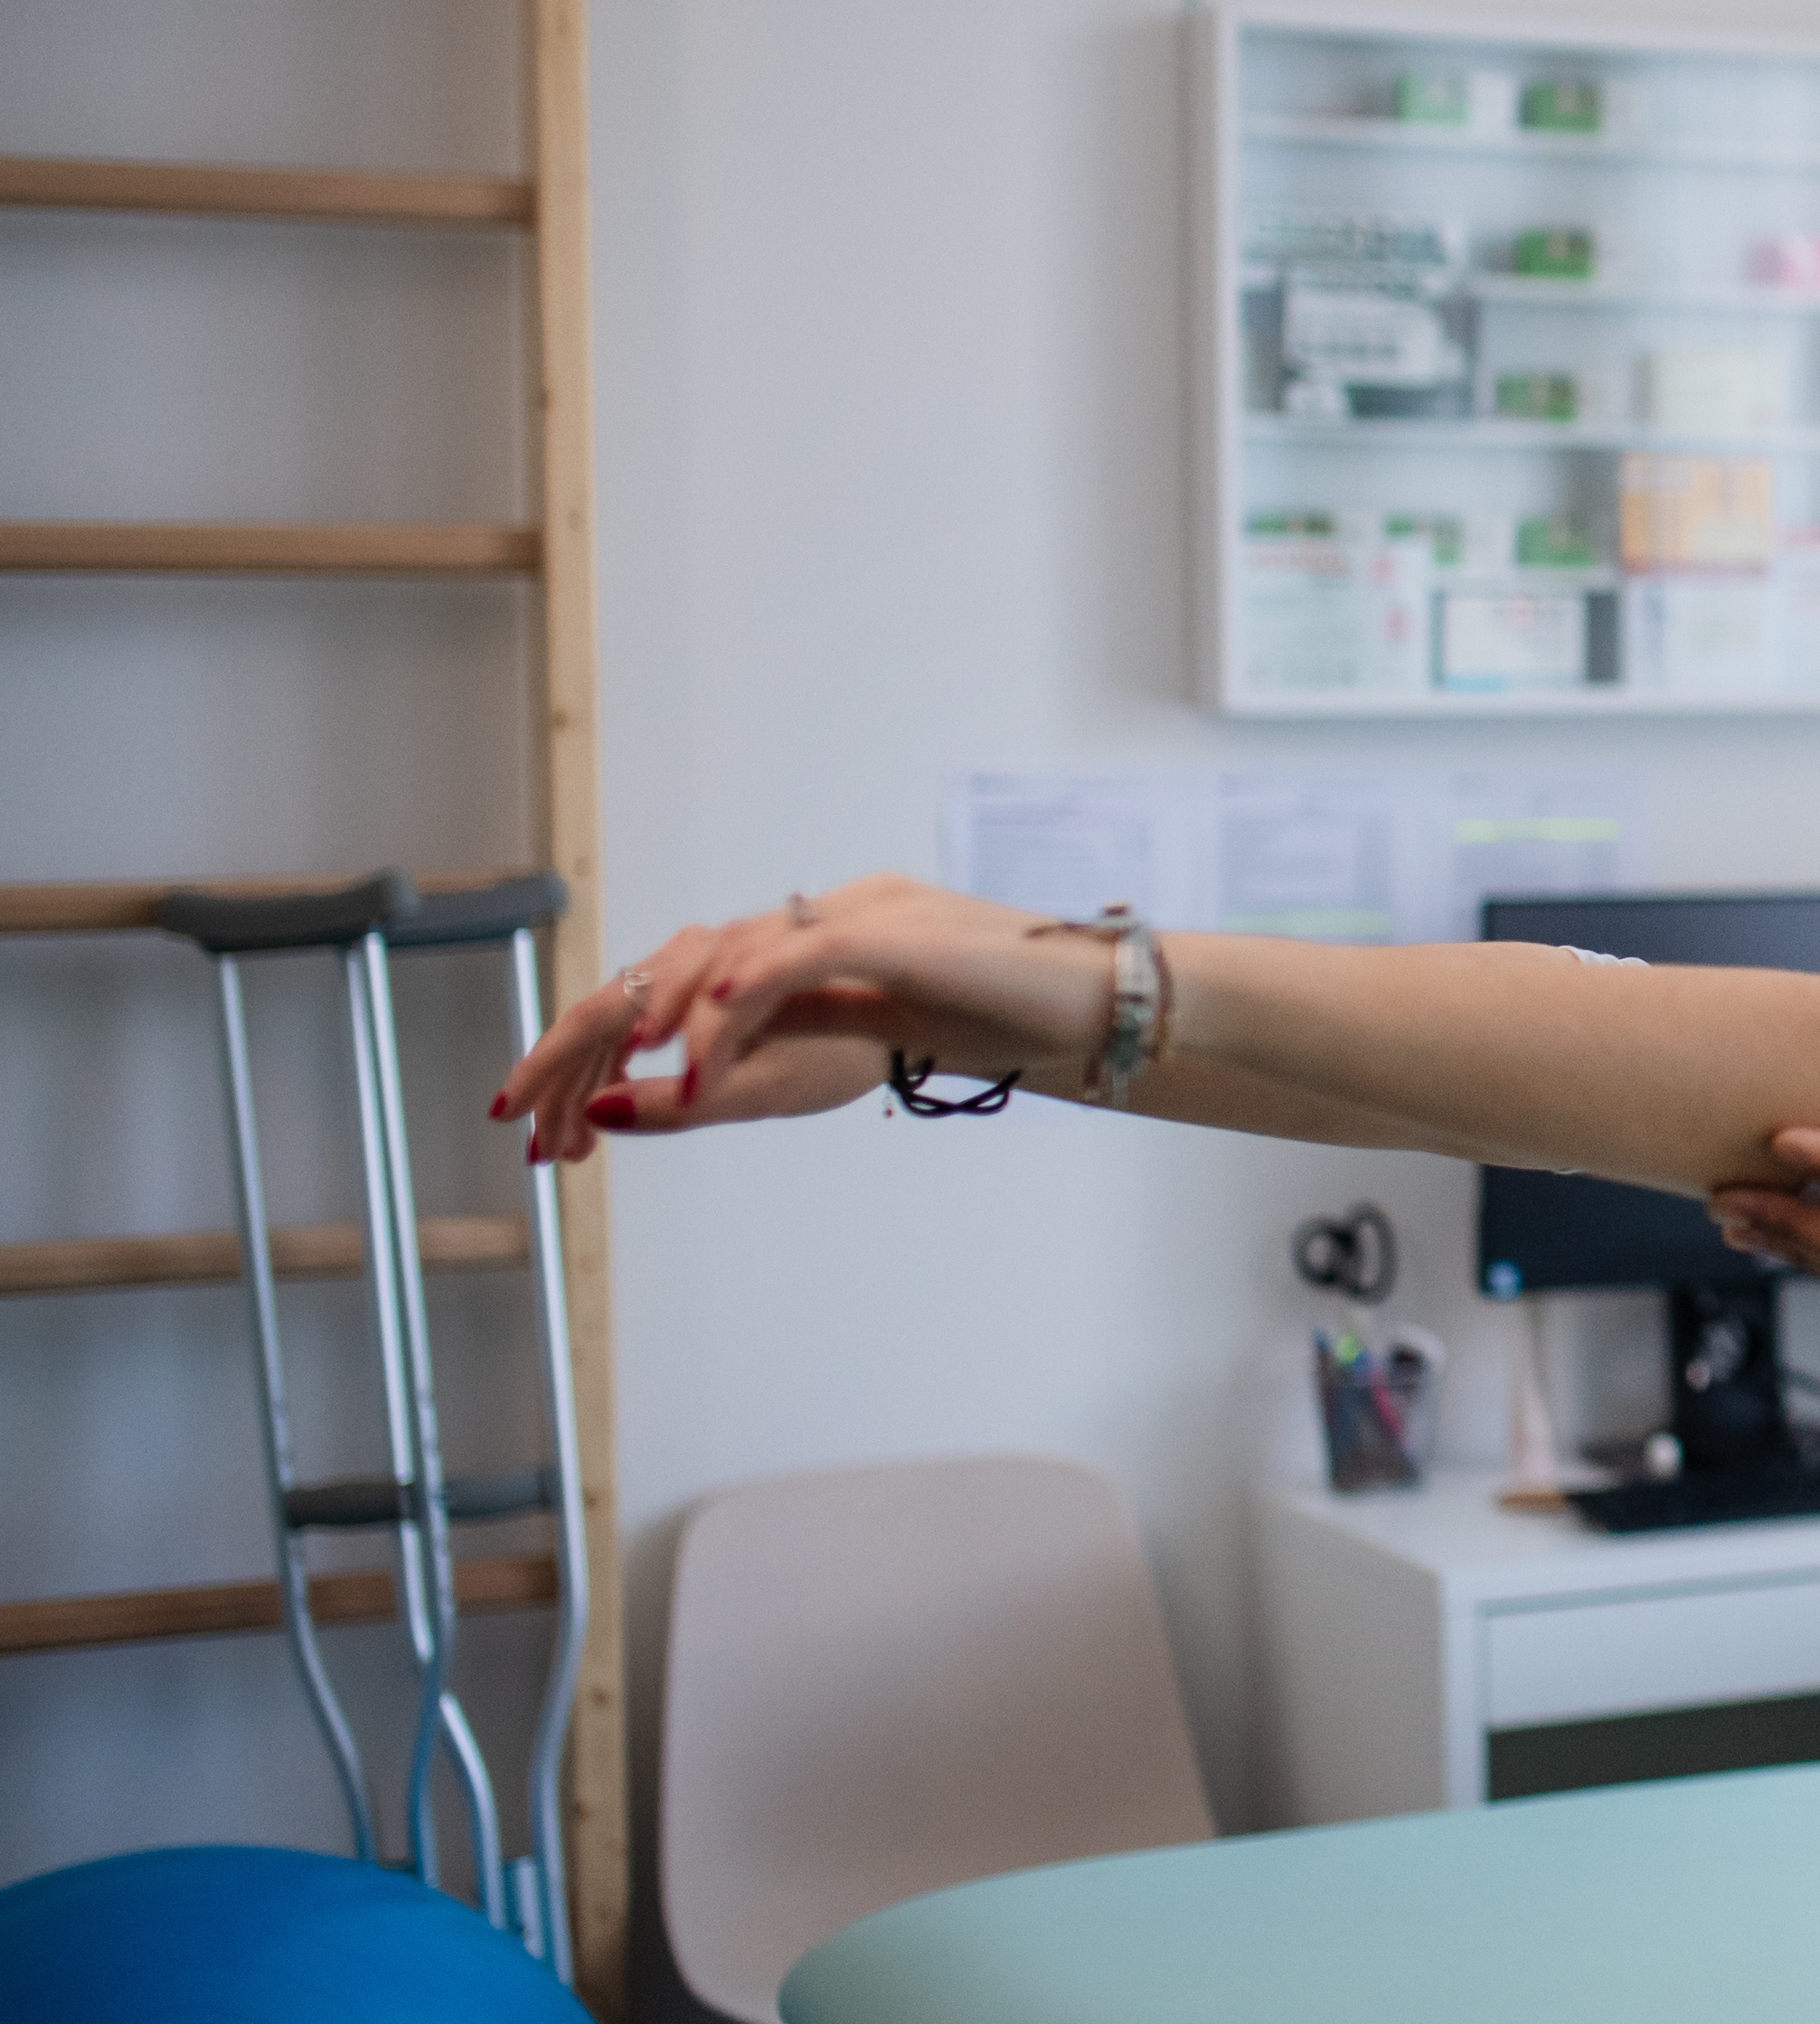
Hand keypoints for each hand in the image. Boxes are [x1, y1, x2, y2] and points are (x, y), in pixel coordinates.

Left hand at [487, 874, 1114, 1163]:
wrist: (1089, 1006)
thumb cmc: (986, 1026)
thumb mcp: (832, 1066)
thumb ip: (733, 1079)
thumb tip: (622, 1101)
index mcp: (797, 942)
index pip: (668, 983)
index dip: (587, 1040)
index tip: (528, 1109)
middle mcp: (811, 915)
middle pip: (666, 963)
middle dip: (580, 1038)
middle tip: (524, 1109)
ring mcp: (854, 913)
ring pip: (719, 952)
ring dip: (649, 1022)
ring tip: (602, 1086)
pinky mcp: (895, 933)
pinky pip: (798, 960)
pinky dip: (742, 1002)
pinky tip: (700, 1048)